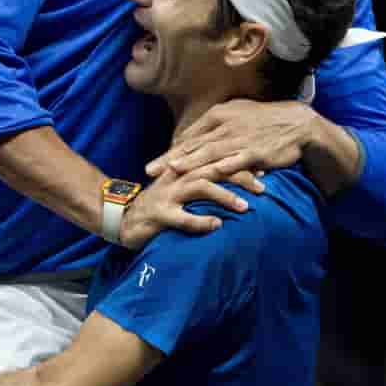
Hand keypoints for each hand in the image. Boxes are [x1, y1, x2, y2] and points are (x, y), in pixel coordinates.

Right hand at [118, 165, 264, 249]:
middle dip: (239, 176)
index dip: (239, 163)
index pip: (214, 159)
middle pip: (211, 168)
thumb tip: (237, 180)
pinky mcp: (158, 215)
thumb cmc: (159, 204)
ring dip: (224, 196)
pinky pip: (182, 217)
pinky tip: (217, 226)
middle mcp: (175, 177)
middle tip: (263, 188)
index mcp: (182, 169)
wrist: (122, 218)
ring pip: (199, 187)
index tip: (264, 170)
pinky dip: (201, 221)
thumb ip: (203, 180)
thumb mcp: (180, 188)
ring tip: (244, 207)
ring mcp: (166, 195)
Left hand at [145, 99, 315, 186]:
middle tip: (150, 171)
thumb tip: (189, 140)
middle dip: (170, 159)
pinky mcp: (256, 152)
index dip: (170, 152)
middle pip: (193, 146)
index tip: (153, 165)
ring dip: (190, 163)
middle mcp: (225, 126)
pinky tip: (210, 175)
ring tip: (172, 171)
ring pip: (210, 153)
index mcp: (218, 116)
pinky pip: (237, 161)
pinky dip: (224, 168)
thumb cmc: (262, 120)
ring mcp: (240, 139)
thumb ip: (212, 128)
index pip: (188, 137)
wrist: (297, 123)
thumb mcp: (234, 115)